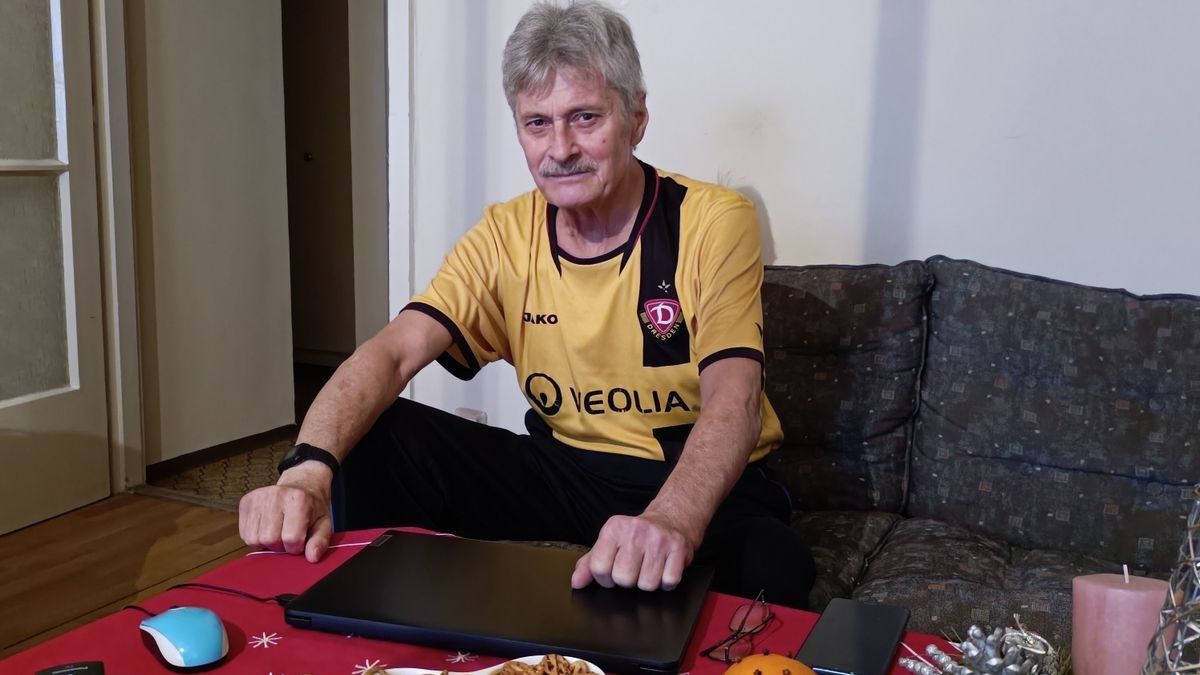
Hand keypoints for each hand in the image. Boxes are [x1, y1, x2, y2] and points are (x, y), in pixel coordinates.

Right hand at [238, 462, 332, 562]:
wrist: (300, 486)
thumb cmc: (311, 509)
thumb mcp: (323, 524)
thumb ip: (320, 541)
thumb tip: (312, 557)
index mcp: (299, 499)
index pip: (291, 538)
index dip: (296, 547)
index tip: (300, 540)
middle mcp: (276, 494)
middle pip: (270, 539)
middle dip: (280, 545)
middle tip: (287, 536)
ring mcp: (258, 496)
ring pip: (254, 538)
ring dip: (266, 543)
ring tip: (276, 532)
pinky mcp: (245, 501)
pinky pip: (244, 534)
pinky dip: (255, 537)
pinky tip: (265, 528)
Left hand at [571, 512, 696, 591]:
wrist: (670, 520)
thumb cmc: (635, 537)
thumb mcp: (609, 544)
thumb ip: (589, 564)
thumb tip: (577, 582)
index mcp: (613, 528)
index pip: (599, 568)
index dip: (605, 578)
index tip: (613, 572)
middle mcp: (635, 530)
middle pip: (623, 579)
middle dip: (628, 581)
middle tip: (634, 569)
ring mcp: (658, 538)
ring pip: (647, 584)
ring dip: (648, 582)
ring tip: (650, 567)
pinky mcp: (678, 548)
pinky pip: (669, 582)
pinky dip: (667, 582)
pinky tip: (664, 568)